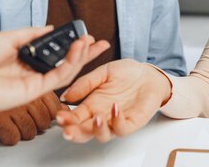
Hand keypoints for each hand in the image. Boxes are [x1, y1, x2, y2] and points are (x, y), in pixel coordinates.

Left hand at [0, 26, 109, 130]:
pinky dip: (70, 64)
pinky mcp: (32, 91)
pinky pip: (57, 78)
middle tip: (98, 42)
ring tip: (90, 42)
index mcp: (22, 57)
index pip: (52, 51)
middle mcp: (29, 71)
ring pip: (64, 71)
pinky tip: (78, 50)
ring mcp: (31, 82)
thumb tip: (50, 28)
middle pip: (63, 62)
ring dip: (80, 56)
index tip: (82, 34)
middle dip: (83, 53)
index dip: (69, 43)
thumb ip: (31, 34)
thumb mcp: (7, 36)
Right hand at [0, 92, 65, 144]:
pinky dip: (8, 136)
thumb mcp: (24, 86)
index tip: (43, 115)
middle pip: (44, 121)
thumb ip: (44, 96)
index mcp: (34, 81)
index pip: (55, 106)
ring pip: (30, 132)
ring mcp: (11, 105)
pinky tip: (2, 127)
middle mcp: (24, 91)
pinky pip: (13, 137)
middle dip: (36, 124)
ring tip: (11, 122)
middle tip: (22, 119)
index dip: (50, 114)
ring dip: (21, 131)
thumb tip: (64, 110)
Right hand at [56, 59, 170, 142]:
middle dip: (75, 133)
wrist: (149, 73)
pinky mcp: (132, 122)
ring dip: (97, 130)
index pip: (75, 118)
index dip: (66, 120)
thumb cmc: (127, 73)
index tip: (59, 116)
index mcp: (92, 105)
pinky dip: (118, 121)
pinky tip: (115, 108)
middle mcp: (102, 115)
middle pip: (84, 133)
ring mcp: (116, 120)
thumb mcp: (103, 72)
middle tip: (68, 130)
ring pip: (102, 135)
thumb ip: (85, 83)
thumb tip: (66, 95)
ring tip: (96, 119)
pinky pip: (123, 128)